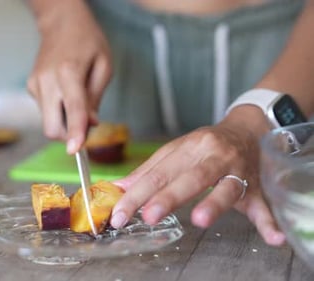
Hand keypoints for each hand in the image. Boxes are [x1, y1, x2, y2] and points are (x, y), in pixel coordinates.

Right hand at [27, 1, 111, 153]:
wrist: (60, 24)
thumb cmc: (86, 41)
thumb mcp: (103, 66)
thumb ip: (95, 98)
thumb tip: (90, 125)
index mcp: (69, 72)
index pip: (72, 109)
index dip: (75, 133)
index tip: (75, 151)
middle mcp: (47, 80)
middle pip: (52, 126)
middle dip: (68, 135)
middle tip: (85, 125)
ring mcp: (35, 84)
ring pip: (48, 122)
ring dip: (64, 121)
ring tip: (76, 98)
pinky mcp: (30, 87)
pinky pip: (45, 111)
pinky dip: (57, 110)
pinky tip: (64, 92)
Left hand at [110, 112, 285, 245]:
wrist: (246, 130)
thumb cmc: (205, 146)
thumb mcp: (175, 152)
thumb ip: (149, 171)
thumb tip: (119, 188)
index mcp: (189, 148)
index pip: (159, 172)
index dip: (137, 194)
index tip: (119, 213)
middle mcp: (213, 156)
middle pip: (189, 178)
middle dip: (168, 197)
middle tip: (148, 216)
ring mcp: (238, 171)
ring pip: (226, 188)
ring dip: (214, 204)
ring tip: (199, 220)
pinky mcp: (257, 187)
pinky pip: (263, 205)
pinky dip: (268, 221)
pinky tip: (273, 237)